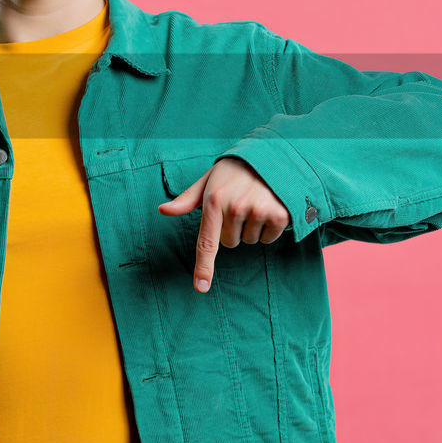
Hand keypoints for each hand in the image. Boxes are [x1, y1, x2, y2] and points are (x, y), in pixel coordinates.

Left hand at [157, 157, 289, 293]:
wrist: (272, 154)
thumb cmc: (235, 170)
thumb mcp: (209, 180)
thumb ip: (187, 199)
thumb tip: (163, 210)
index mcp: (214, 200)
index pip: (207, 242)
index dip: (204, 267)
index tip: (201, 288)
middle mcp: (234, 207)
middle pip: (230, 242)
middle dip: (234, 228)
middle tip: (241, 204)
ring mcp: (257, 211)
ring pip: (249, 241)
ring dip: (252, 227)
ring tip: (256, 202)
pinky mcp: (279, 214)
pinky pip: (268, 238)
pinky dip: (270, 227)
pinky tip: (270, 206)